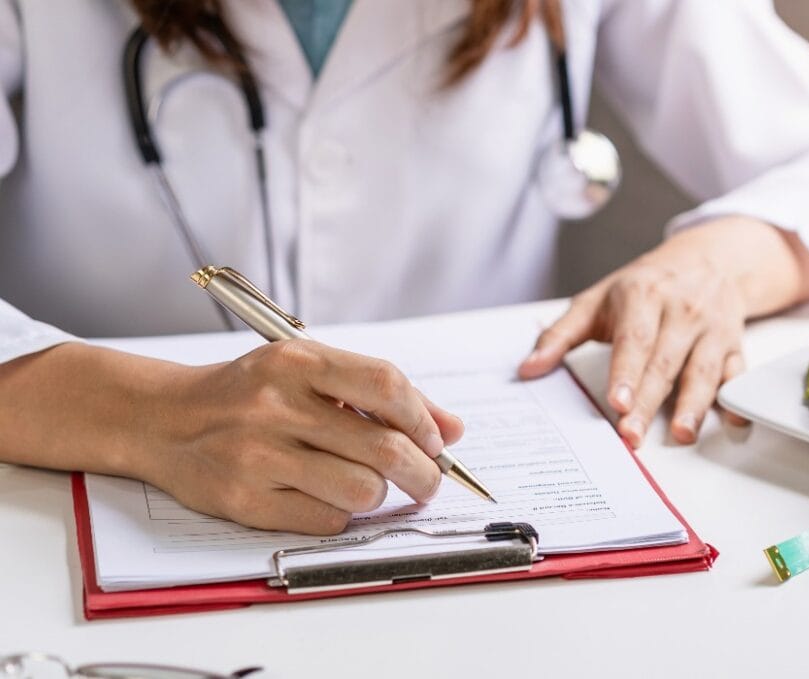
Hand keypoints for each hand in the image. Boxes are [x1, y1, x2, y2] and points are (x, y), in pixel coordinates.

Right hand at [137, 340, 463, 533]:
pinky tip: (325, 496)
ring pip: (361, 490)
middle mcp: (276, 404)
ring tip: (366, 486)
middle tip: (428, 481)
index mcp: (297, 360)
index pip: (387, 386)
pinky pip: (327, 519)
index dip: (424, 419)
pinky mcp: (244, 499)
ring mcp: (258, 454)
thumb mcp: (308, 371)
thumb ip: (379, 395)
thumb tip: (452, 428)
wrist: (162, 419)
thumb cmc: (248, 393)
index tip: (437, 441)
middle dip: (423, 472)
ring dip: (379, 495)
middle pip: (384, 447)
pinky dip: (342, 514)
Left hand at [519, 227, 754, 446]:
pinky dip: (736, 398)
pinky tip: (730, 421)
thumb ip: (559, 336)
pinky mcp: (734, 343)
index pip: (634, 339)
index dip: (626, 373)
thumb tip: (527, 369)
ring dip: (693, 405)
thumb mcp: (596, 300)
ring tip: (681, 433)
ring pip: (703, 370)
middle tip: (632, 434)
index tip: (617, 402)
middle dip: (648, 402)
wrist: (708, 259)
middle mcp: (680, 311)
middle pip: (664, 362)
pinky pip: (738, 373)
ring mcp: (711, 328)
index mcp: (643, 297)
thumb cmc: (644, 285)